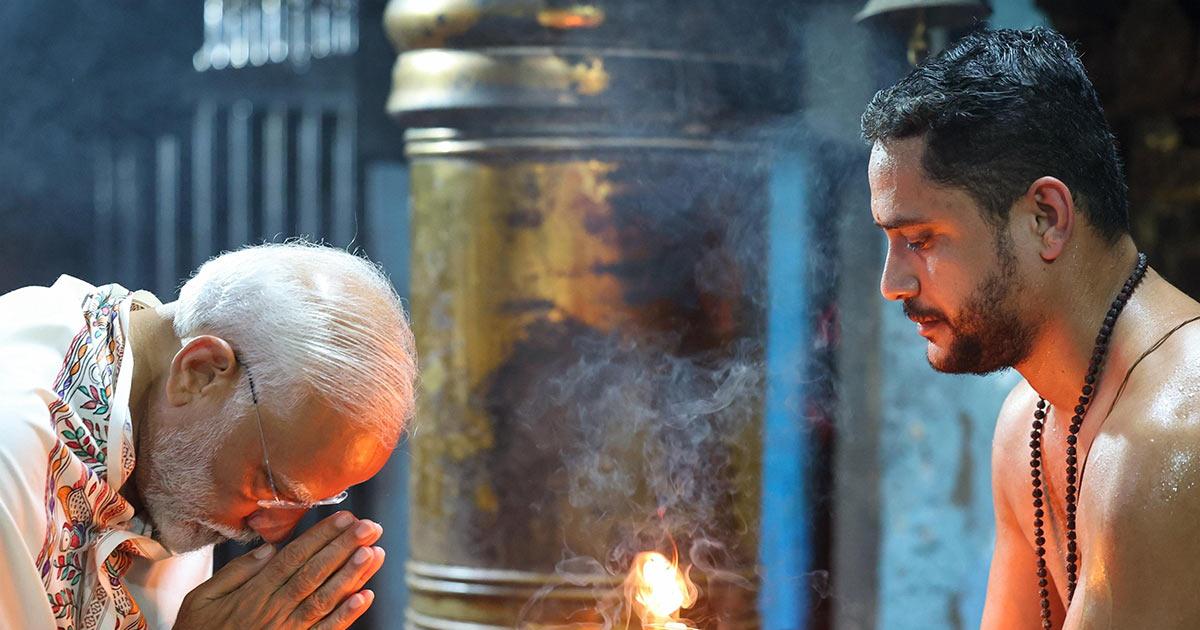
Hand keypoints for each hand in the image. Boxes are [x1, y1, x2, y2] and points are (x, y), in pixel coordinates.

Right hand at [174, 511, 385, 629]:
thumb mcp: (201, 599)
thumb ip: (236, 572)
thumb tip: (270, 547)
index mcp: (255, 592)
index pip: (294, 558)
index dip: (321, 536)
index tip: (345, 518)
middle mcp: (275, 609)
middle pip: (315, 573)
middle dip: (345, 548)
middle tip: (370, 527)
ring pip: (325, 598)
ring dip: (352, 575)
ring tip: (374, 552)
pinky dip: (346, 616)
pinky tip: (366, 597)